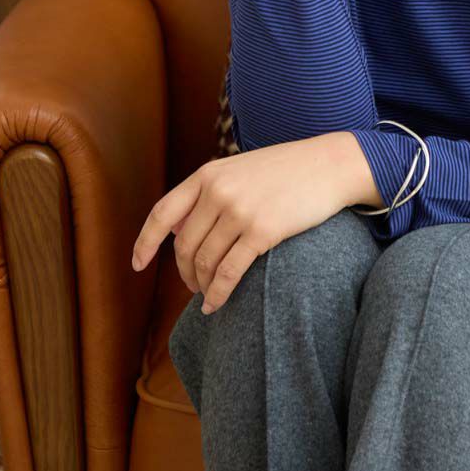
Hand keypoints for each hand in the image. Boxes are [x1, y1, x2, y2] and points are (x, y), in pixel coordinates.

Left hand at [130, 131, 358, 312]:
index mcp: (208, 175)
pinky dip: (219, 294)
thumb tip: (175, 228)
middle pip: (184, 246)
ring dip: (202, 286)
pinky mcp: (262, 231)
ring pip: (205, 262)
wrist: (331, 165)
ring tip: (208, 296)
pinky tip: (216, 305)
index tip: (138, 265)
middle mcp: (217, 191)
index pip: (162, 213)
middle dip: (184, 272)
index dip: (145, 242)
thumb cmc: (288, 170)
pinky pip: (229, 272)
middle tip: (193, 287)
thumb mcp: (240, 170)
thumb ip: (209, 192)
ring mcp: (239, 211)